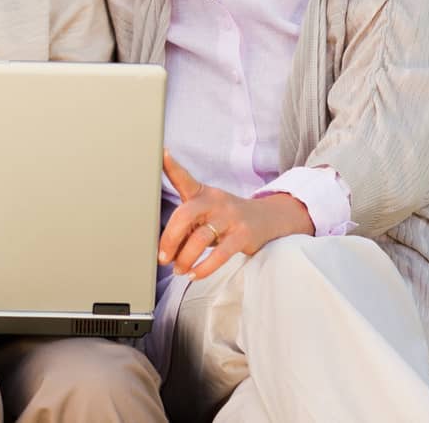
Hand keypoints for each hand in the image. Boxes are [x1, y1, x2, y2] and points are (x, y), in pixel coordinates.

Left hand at [158, 150, 314, 279]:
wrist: (267, 219)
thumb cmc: (226, 217)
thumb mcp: (208, 210)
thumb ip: (187, 222)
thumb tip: (165, 248)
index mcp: (202, 193)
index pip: (184, 178)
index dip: (171, 166)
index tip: (160, 153)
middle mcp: (215, 201)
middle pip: (185, 215)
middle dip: (169, 239)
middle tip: (162, 257)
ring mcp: (230, 217)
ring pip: (200, 239)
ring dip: (185, 258)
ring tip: (179, 269)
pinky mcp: (243, 235)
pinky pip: (220, 254)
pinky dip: (204, 268)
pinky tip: (195, 274)